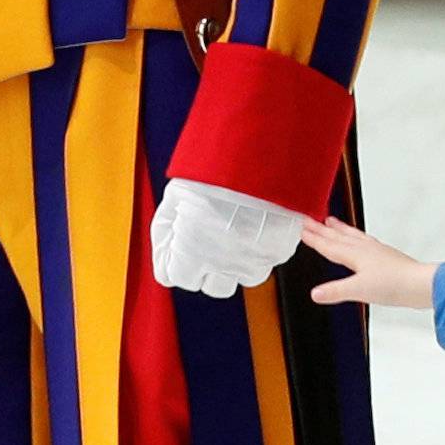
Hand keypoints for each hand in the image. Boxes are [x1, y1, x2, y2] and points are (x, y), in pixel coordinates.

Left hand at [151, 179, 303, 298]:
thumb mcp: (175, 197)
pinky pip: (265, 262)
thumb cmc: (213, 175)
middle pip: (211, 286)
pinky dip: (259, 250)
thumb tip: (167, 248)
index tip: (179, 250)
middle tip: (209, 242)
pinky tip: (253, 228)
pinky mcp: (277, 252)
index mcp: (191, 251)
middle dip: (207, 268)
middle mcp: (222, 262)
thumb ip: (168, 229)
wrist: (256, 157)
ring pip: (241, 277)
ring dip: (236, 262)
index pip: (174, 277)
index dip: (175, 262)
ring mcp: (253, 259)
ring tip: (234, 234)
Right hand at [299, 217, 436, 308]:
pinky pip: (365, 241)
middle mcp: (365, 249)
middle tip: (309, 220)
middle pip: (338, 236)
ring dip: (340, 229)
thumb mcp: (359, 290)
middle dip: (322, 229)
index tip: (302, 228)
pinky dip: (357, 238)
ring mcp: (377, 251)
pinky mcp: (387, 256)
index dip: (314, 237)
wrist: (420, 284)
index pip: (329, 245)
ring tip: (331, 222)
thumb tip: (315, 293)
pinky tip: (361, 243)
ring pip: (353, 236)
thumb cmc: (394, 285)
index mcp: (355, 254)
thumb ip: (335, 291)